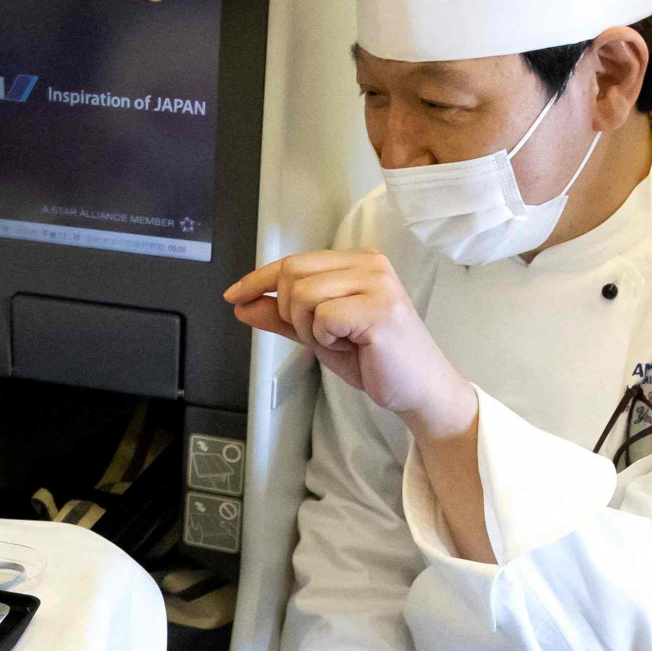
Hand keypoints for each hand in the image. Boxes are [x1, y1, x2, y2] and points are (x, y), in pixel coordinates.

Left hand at [225, 253, 476, 435]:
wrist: (417, 389)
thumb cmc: (374, 359)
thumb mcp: (319, 334)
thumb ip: (283, 317)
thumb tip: (242, 303)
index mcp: (357, 261)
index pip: (293, 261)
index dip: (259, 279)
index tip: (233, 295)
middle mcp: (369, 263)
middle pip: (292, 274)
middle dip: (292, 313)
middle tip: (323, 337)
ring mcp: (377, 283)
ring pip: (303, 296)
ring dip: (310, 329)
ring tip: (341, 341)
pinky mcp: (380, 308)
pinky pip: (323, 317)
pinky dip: (326, 339)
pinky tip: (353, 346)